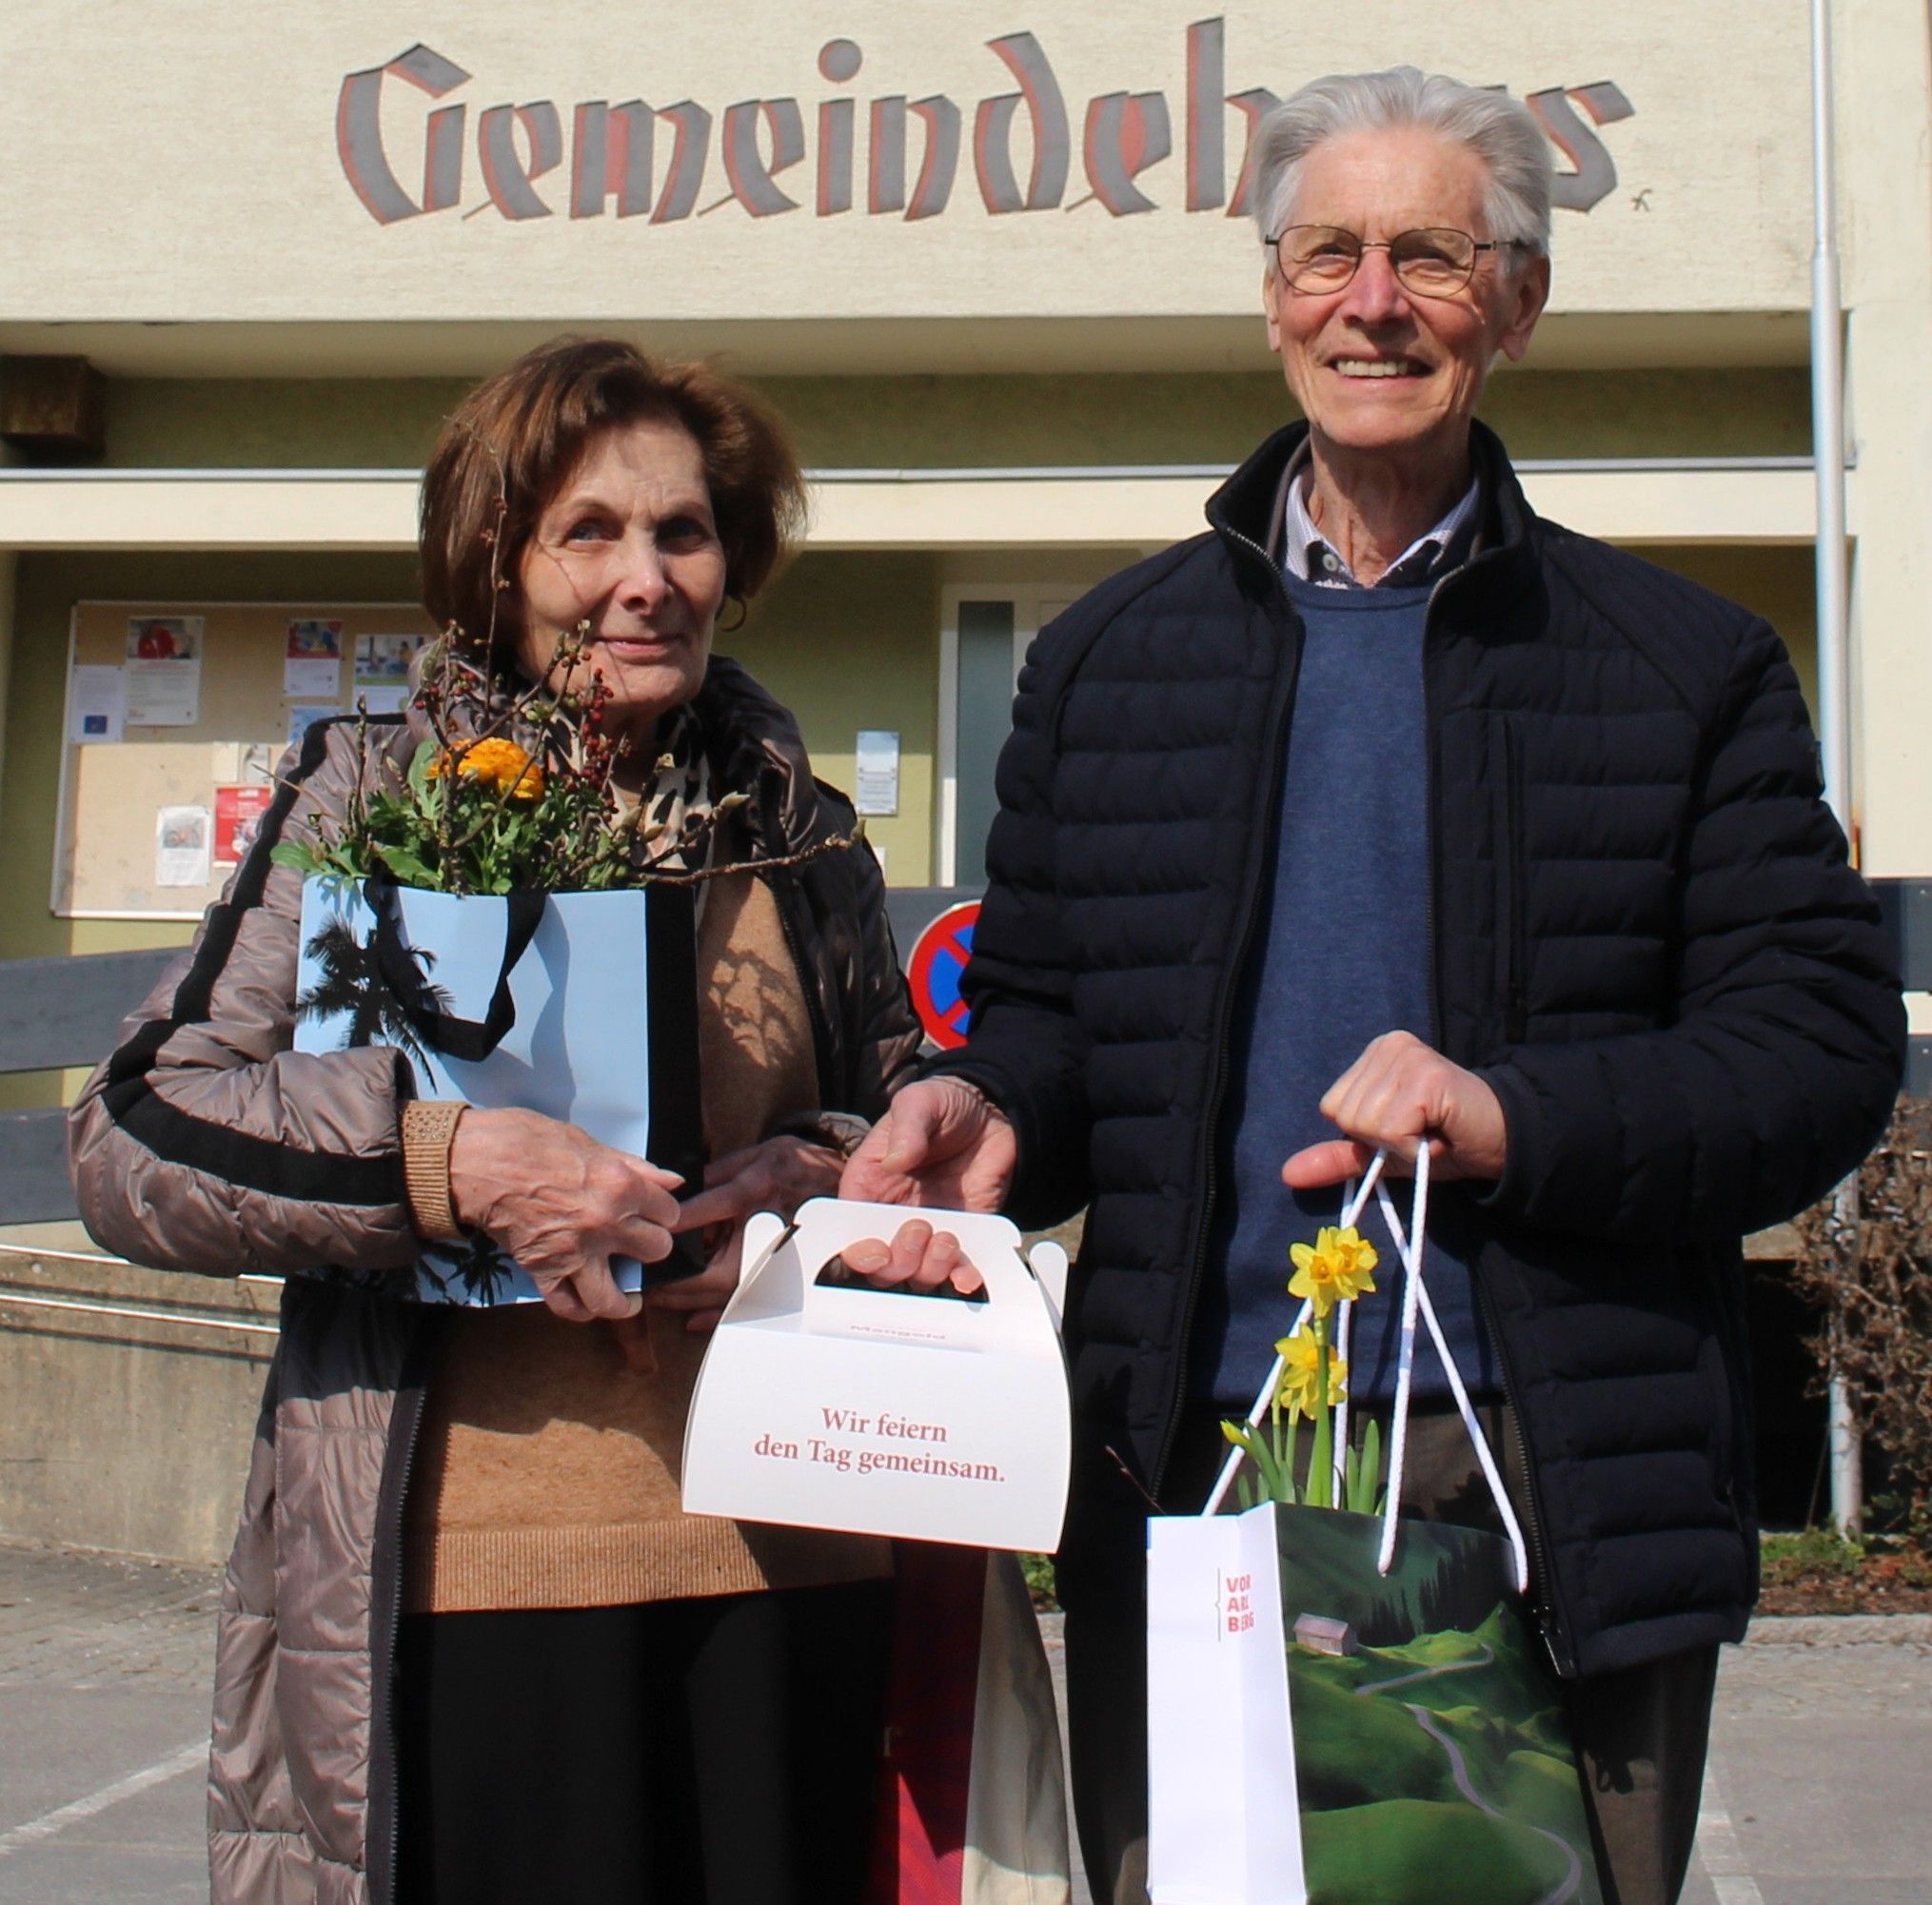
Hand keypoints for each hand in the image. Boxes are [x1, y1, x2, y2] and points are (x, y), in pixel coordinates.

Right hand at [448, 1106, 681, 1322]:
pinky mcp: (543, 1270)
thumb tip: (670, 1180)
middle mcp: (604, 1223)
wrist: (476, 1161)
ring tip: (629, 1296)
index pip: (669, 1212)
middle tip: (638, 1242)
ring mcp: (574, 1253)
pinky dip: (580, 1310)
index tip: (655, 1213)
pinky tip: (589, 1303)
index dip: (663, 1212)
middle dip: (650, 1246)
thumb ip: (635, 1167)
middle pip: (656, 1251)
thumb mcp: (589, 1142)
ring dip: (625, 1299)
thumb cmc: (529, 1141)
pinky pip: (568, 1306)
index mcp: (621, 1186)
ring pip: (615, 1298)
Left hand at [652, 1136, 845, 1334]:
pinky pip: (745, 1299)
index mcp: (752, 1191)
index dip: (669, 1226)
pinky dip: (716, 1312)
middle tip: (643, 1283)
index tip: (646, 1235)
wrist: (845, 1183)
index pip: (698, 1212)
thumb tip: (683, 1184)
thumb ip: (721, 1168)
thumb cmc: (801, 1166)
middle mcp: (761, 1228)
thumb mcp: (761, 1152)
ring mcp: (772, 1255)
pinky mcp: (781, 1271)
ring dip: (687, 1299)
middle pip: (707, 1267)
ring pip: (723, 1290)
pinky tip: (693, 1317)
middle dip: (671, 1279)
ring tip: (658, 1299)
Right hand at [837, 1079, 1014, 1292]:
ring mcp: (929, 1231)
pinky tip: (969, 1273)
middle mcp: (894, 1216)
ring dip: (929, 1269)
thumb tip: (898, 1159)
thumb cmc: (944, 1105)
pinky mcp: (965, 1236)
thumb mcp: (920, 1103)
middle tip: (920, 1228)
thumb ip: (908, 1126)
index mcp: (869, 1187)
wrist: (992, 1113)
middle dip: (897, 1260)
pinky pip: (958, 1271)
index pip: (849, 1231)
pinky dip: (962, 1279)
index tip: (875, 1248)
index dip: (857, 1250)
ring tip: (947, 1238)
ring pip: (917, 1276)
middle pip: (881, 1266)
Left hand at [1279, 1030, 1507, 1189]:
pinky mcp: (1425, 1074)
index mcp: (1373, 1055)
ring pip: (1365, 1122)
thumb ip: (1337, 1158)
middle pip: (1345, 1114)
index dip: (1366, 1133)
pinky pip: (1390, 1128)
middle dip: (1381, 1139)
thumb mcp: (1381, 1152)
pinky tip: (1439, 1132)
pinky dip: (1412, 1145)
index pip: (1333, 1106)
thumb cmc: (1443, 1142)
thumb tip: (1287, 1175)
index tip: (1405, 1130)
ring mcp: (1407, 1056)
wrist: (1501, 1143)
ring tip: (1431, 1131)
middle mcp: (1389, 1045)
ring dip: (1400, 1144)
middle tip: (1421, 1132)